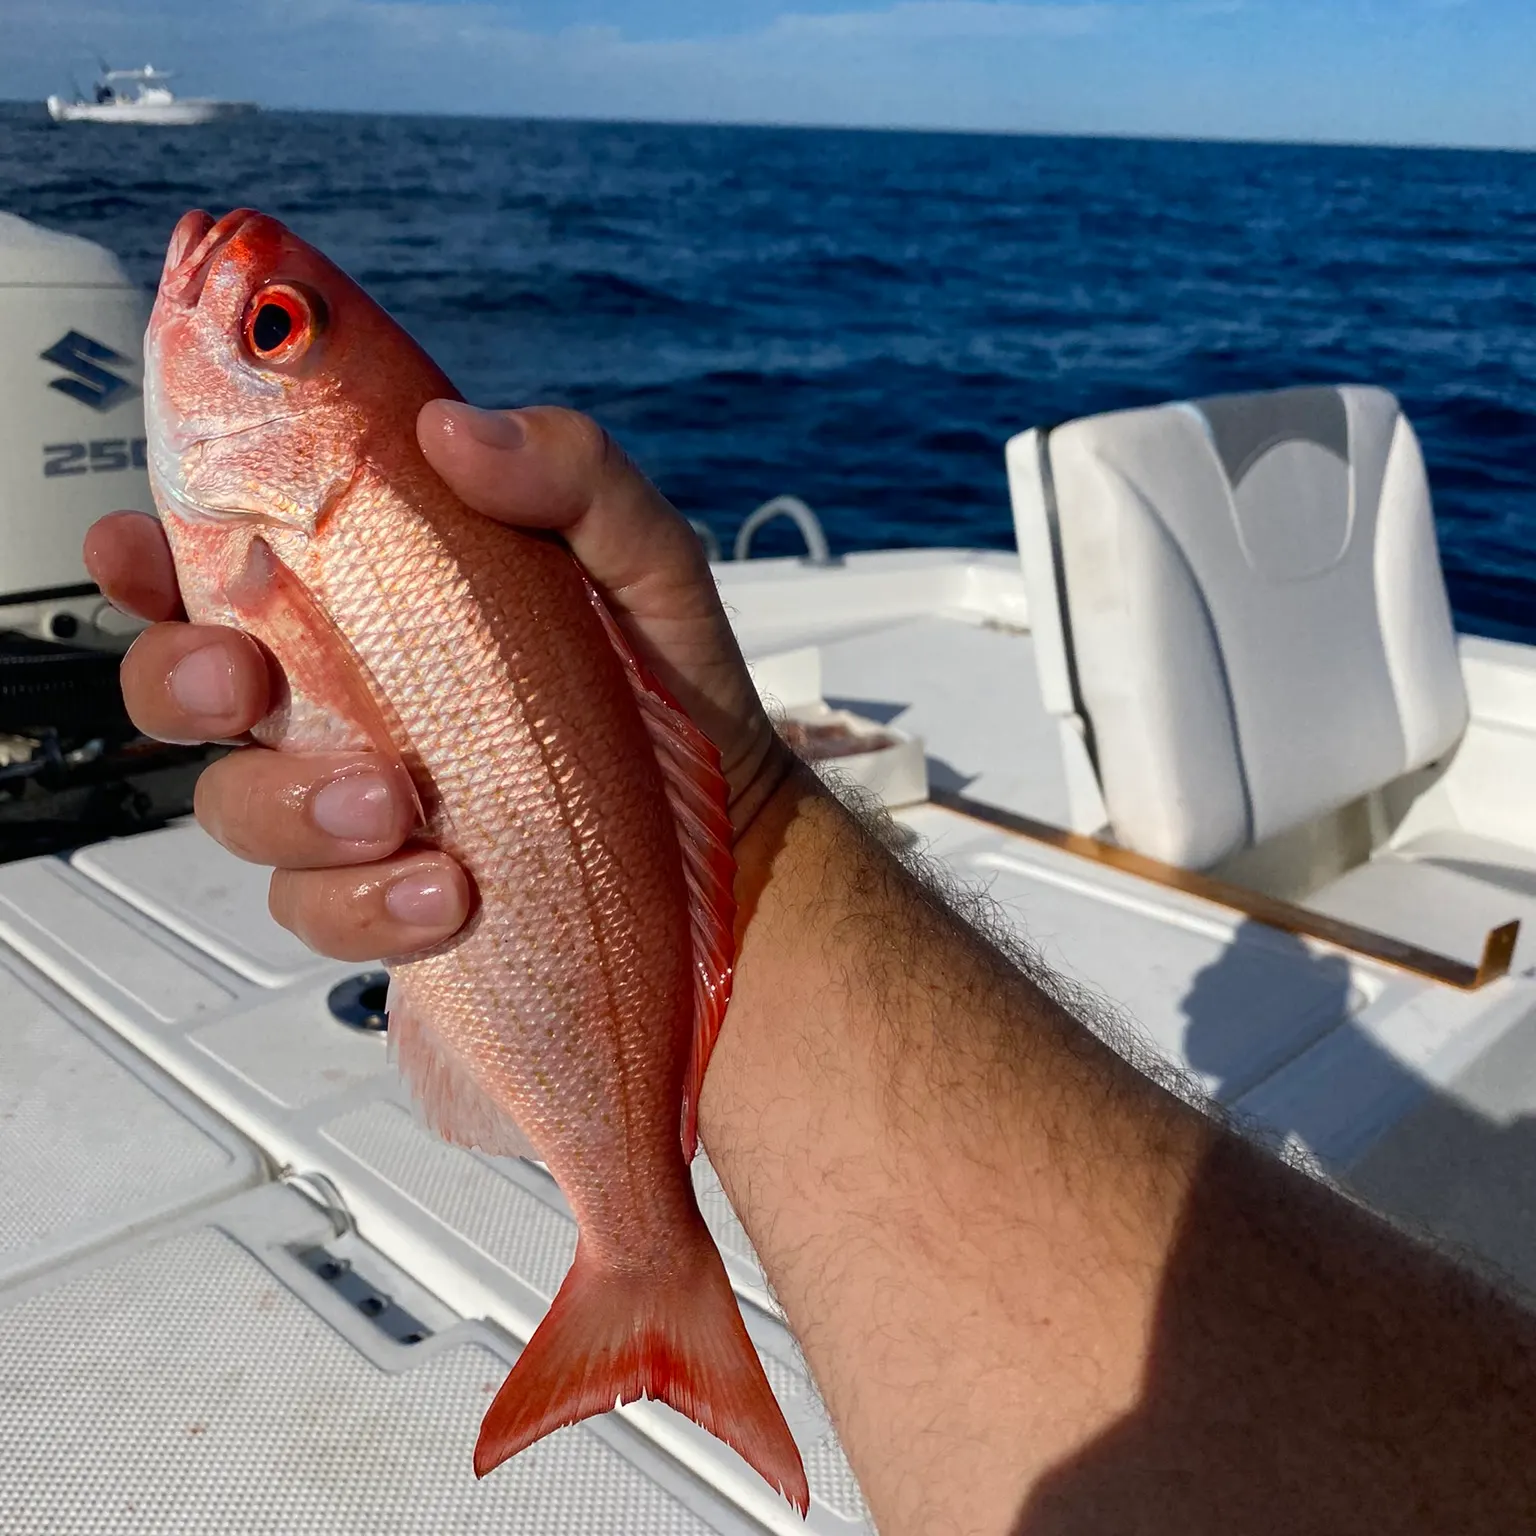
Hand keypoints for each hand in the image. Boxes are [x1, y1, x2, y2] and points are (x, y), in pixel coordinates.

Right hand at [82, 405, 787, 961]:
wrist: (725, 854)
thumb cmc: (676, 700)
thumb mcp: (648, 568)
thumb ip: (571, 477)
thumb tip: (455, 427)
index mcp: (385, 606)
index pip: (232, 565)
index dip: (154, 554)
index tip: (142, 548)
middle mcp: (351, 704)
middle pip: (189, 687)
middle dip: (180, 681)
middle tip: (244, 686)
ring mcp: (360, 811)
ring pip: (237, 809)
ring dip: (292, 806)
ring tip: (399, 808)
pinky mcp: (387, 906)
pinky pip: (317, 912)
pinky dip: (366, 905)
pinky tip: (447, 893)